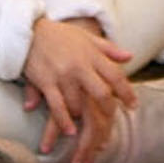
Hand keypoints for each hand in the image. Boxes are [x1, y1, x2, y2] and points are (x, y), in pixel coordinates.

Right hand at [18, 15, 140, 162]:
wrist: (29, 31)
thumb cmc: (60, 35)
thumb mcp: (86, 38)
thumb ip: (109, 49)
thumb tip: (130, 58)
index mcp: (91, 54)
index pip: (115, 75)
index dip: (127, 92)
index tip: (134, 105)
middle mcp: (79, 66)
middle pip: (101, 93)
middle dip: (109, 109)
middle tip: (111, 118)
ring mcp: (62, 76)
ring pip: (79, 104)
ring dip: (83, 115)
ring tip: (85, 121)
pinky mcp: (45, 83)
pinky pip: (57, 107)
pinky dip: (64, 121)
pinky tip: (70, 131)